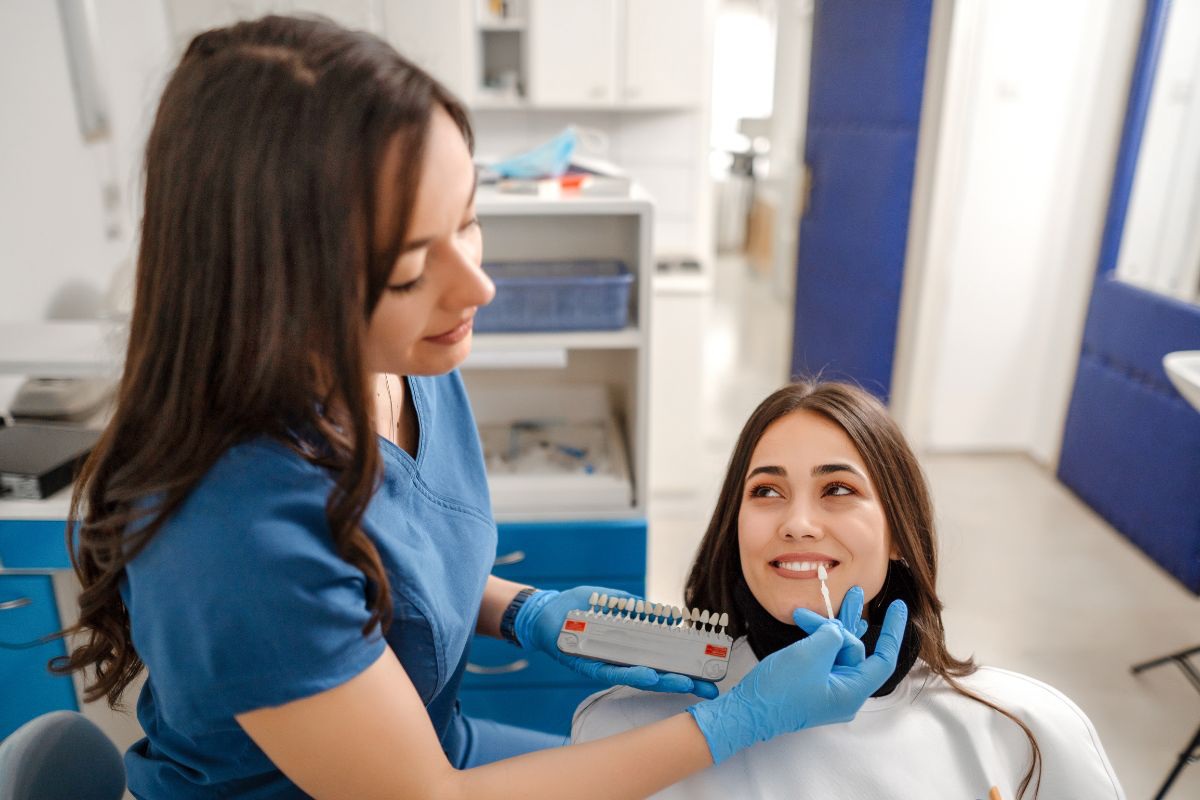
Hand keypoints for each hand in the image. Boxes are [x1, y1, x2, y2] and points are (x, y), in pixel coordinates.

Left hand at [512, 586, 719, 698]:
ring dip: (660, 680)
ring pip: (636, 677)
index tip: (710, 671)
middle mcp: (619, 660)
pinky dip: (629, 673)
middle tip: (707, 686)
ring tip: (683, 682)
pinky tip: (647, 674)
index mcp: (628, 646)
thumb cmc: (577, 605)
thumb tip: (669, 616)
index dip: (685, 666)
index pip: (662, 659)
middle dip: (682, 681)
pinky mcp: (586, 665)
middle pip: (656, 673)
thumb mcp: (614, 602)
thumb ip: (639, 610)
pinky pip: (609, 672)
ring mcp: (604, 664)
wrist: (543, 611)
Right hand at [687, 598, 907, 763]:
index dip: (892, 631)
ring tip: (841, 597)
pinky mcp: (811, 682)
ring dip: (834, 624)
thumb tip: (835, 630)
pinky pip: (824, 656)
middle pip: (855, 650)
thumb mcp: (812, 654)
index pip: (883, 659)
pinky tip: (817, 619)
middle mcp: (843, 691)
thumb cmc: (780, 689)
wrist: (747, 710)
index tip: (899, 608)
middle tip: (856, 592)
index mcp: (851, 691)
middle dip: (848, 622)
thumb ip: (833, 635)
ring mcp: (826, 688)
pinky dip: (820, 636)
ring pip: (838, 650)